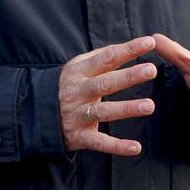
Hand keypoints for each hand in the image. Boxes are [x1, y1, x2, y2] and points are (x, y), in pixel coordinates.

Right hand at [58, 35, 157, 155]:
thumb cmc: (68, 85)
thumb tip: (130, 46)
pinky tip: (136, 147)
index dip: (128, 50)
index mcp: (80, 71)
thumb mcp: (78, 66)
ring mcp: (78, 114)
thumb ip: (101, 56)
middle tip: (151, 70)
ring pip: (104, 111)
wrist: (37, 113)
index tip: (149, 42)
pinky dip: (117, 146)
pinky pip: (99, 142)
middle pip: (106, 83)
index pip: (106, 58)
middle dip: (129, 76)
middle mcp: (78, 91)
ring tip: (150, 105)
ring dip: (127, 108)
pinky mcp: (79, 136)